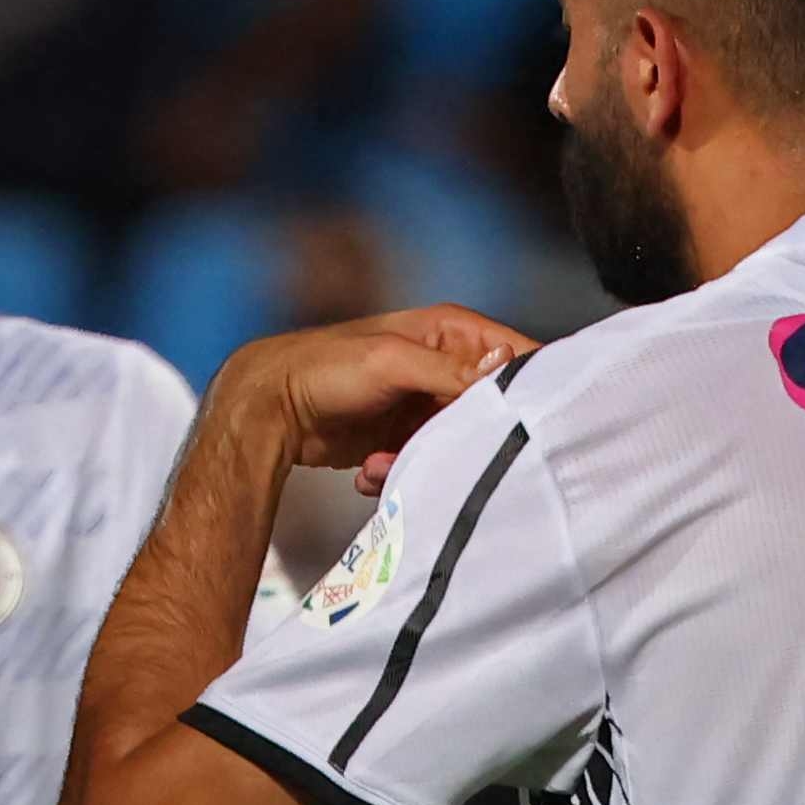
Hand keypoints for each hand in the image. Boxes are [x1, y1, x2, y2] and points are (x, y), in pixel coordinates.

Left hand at [225, 306, 535, 476]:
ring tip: (381, 462)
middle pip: (490, 409)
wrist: (270, 409)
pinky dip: (400, 472)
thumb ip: (452, 370)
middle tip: (436, 451)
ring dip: (426, 459)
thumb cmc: (326, 368)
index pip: (517, 355)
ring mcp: (426, 405)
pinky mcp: (405, 438)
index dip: (529, 386)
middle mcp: (445, 367)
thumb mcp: (393, 362)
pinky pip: (426, 461)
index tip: (534, 422)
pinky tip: (369, 470)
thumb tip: (507, 369)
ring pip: (457, 443)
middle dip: (466, 437)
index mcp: (452, 333)